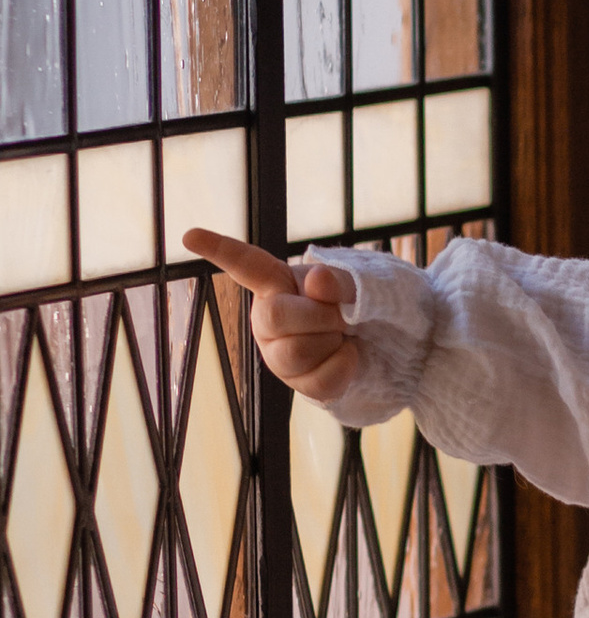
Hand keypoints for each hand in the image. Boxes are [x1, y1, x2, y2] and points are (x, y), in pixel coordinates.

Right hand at [183, 227, 361, 399]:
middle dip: (319, 315)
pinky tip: (346, 353)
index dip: (218, 249)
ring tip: (340, 334)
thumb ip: (339, 280)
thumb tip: (317, 280)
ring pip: (296, 352)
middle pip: (275, 316)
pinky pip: (320, 380)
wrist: (371, 341)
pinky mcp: (296, 382)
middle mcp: (267, 317)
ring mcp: (277, 353)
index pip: (245, 263)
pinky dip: (346, 364)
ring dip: (333, 341)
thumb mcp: (353, 282)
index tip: (188, 235)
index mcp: (276, 283)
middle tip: (342, 315)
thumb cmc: (350, 304)